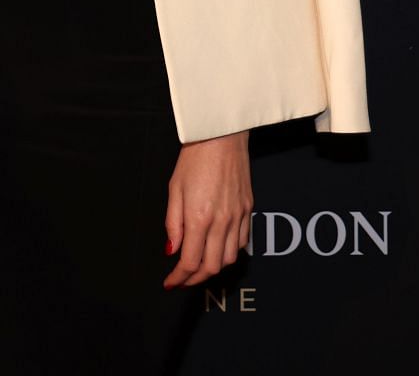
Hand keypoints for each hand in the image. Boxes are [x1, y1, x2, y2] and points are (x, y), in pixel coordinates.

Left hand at [162, 130, 251, 288]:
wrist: (221, 136)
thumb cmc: (194, 159)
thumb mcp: (174, 190)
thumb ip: (173, 224)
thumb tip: (172, 251)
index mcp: (199, 217)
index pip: (190, 261)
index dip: (179, 277)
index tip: (170, 282)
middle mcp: (221, 221)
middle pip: (212, 267)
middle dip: (195, 278)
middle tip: (182, 278)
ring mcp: (238, 216)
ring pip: (230, 259)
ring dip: (213, 267)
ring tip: (199, 265)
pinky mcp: (248, 209)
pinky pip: (242, 242)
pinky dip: (229, 252)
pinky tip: (218, 248)